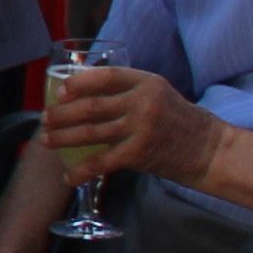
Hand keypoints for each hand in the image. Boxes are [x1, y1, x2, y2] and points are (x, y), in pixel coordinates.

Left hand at [30, 58, 206, 184]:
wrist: (208, 149)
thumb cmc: (177, 120)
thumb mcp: (157, 94)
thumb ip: (127, 90)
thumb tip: (83, 92)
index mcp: (146, 82)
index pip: (105, 76)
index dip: (78, 83)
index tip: (59, 92)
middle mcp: (142, 102)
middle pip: (91, 106)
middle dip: (61, 114)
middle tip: (44, 118)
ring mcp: (140, 128)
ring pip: (90, 132)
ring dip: (62, 137)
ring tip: (45, 139)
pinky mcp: (138, 153)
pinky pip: (101, 163)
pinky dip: (80, 171)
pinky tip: (68, 176)